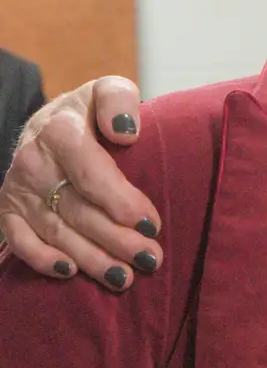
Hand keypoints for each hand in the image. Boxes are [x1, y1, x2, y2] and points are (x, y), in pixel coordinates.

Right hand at [0, 77, 162, 288]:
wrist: (48, 126)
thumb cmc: (90, 114)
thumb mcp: (106, 90)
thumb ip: (118, 100)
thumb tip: (126, 132)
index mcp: (59, 131)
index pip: (91, 173)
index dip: (121, 201)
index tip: (151, 223)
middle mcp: (33, 161)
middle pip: (78, 209)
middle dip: (117, 239)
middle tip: (151, 258)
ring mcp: (19, 189)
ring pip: (56, 231)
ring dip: (91, 258)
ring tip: (124, 277)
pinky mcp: (9, 211)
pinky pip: (19, 241)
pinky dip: (42, 259)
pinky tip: (69, 272)